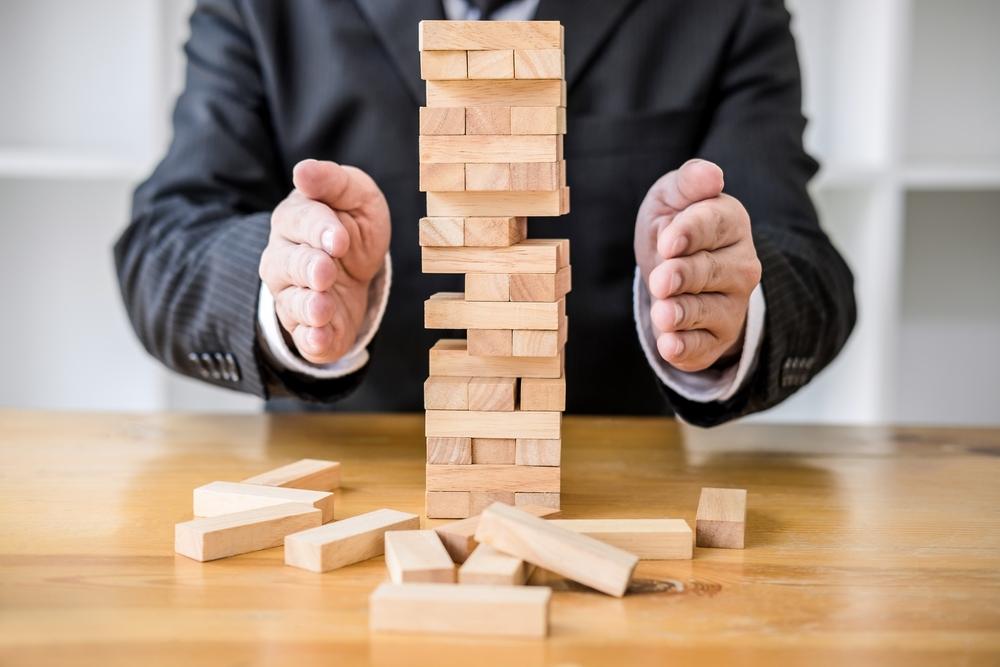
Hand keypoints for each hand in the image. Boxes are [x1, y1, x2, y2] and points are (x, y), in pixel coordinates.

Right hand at [260, 159, 390, 363]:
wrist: (360, 268)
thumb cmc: (352, 225)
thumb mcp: (356, 196)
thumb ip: (332, 182)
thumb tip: (302, 170)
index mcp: (295, 221)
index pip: (300, 222)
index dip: (319, 230)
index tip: (339, 239)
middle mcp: (285, 259)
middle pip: (289, 264)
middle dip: (308, 268)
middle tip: (325, 272)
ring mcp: (292, 295)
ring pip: (292, 302)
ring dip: (307, 307)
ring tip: (322, 308)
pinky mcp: (308, 328)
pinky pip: (304, 337)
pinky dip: (312, 340)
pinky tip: (320, 339)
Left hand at [634, 159, 761, 371]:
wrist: (672, 272)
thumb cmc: (672, 228)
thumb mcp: (672, 197)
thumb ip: (689, 182)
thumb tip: (712, 176)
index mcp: (731, 222)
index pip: (715, 224)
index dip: (691, 233)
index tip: (668, 241)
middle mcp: (741, 265)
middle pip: (713, 271)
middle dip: (685, 276)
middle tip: (660, 280)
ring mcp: (733, 303)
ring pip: (710, 310)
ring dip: (684, 313)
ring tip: (662, 314)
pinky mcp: (717, 337)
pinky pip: (704, 346)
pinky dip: (685, 348)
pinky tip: (668, 346)